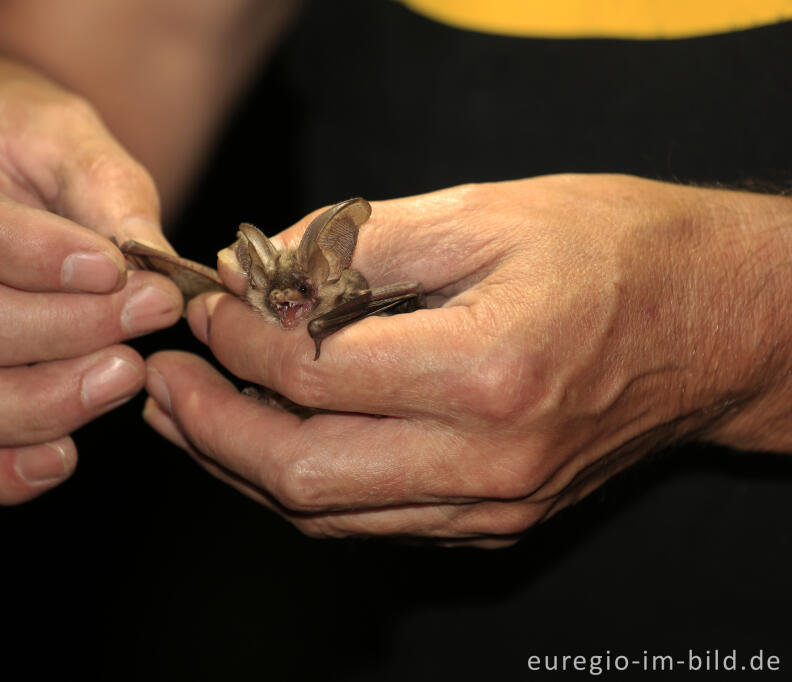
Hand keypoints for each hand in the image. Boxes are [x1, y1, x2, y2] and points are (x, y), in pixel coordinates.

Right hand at [0, 55, 183, 503]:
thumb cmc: (16, 137)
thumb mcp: (66, 131)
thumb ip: (109, 189)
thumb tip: (157, 265)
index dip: (36, 258)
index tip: (119, 270)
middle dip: (67, 333)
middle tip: (150, 315)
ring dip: (46, 403)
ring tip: (125, 375)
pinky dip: (0, 470)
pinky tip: (66, 454)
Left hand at [141, 175, 791, 545]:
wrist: (714, 327)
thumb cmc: (612, 252)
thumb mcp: (480, 214)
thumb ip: (353, 245)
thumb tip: (253, 272)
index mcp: (486, 372)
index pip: (309, 375)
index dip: (234, 341)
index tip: (203, 308)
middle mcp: (487, 460)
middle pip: (298, 473)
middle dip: (208, 429)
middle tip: (159, 385)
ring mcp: (492, 505)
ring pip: (325, 513)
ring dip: (240, 467)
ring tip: (187, 417)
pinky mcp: (494, 522)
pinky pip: (369, 521)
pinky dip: (302, 486)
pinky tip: (266, 441)